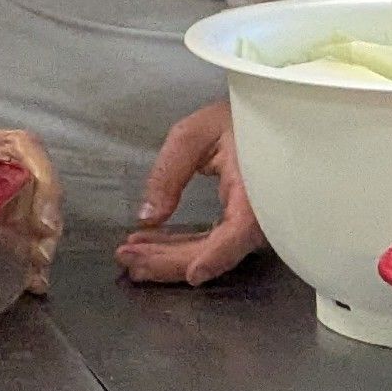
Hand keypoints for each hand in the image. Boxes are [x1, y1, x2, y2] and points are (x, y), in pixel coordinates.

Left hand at [0, 95, 63, 295]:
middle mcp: (5, 173)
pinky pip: (10, 242)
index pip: (30, 154)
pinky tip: (29, 283)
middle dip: (47, 226)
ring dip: (38, 248)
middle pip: (39, 196)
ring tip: (36, 276)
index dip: (45, 184)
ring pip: (30, 222)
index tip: (43, 219)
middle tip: (41, 255)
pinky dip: (23, 264)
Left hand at [115, 102, 264, 286]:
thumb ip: (169, 173)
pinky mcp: (241, 225)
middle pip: (216, 250)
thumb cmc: (236, 119)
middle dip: (169, 259)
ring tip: (131, 252)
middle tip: (127, 256)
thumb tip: (148, 217)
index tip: (193, 273)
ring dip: (169, 257)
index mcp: (255, 187)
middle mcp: (260, 213)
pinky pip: (212, 243)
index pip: (240, 231)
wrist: (264, 116)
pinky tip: (153, 243)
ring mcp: (252, 223)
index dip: (217, 256)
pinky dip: (182, 246)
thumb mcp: (195, 133)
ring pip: (211, 252)